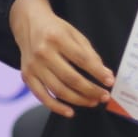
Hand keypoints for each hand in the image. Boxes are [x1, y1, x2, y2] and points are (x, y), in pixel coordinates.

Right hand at [10, 0, 112, 116]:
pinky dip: (56, 107)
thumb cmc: (55, 30)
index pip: (82, 60)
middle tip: (104, 96)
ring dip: (79, 100)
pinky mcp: (27, 75)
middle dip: (91, 90)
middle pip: (71, 78)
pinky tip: (70, 112)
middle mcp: (43, 52)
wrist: (28, 24)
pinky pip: (41, 96)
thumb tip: (106, 75)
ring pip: (58, 89)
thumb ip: (89, 54)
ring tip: (93, 102)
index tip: (110, 82)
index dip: (98, 73)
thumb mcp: (74, 34)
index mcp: (57, 38)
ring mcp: (33, 65)